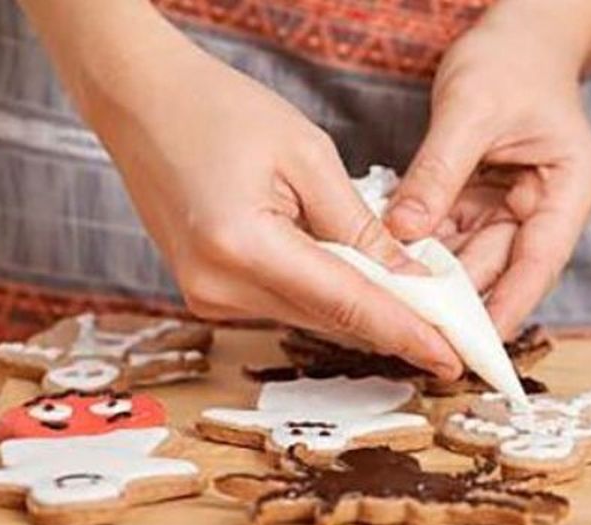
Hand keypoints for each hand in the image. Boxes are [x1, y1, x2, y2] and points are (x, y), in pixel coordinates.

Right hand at [20, 0, 460, 376]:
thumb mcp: (308, 155)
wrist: (139, 100)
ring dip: (362, 314)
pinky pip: (284, 305)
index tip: (451, 358)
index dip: (406, 333)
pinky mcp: (207, 292)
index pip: (346, 303)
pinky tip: (363, 289)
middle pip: (330, 320)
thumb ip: (359, 226)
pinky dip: (327, 299)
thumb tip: (409, 279)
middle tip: (451, 338)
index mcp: (242, 246)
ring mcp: (206, 295)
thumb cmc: (219, 109)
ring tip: (420, 312)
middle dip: (394, 327)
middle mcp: (218, 286)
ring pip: (310, 317)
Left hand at [386, 0, 590, 336]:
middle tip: (412, 323)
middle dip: (459, 294)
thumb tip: (404, 232)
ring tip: (392, 295)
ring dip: (434, 274)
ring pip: (473, 257)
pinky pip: (453, 235)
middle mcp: (548, 207)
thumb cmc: (510, 61)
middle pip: (503, 267)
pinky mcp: (486, 203)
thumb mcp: (471, 109)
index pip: (541, 261)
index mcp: (571, 188)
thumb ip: (439, 172)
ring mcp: (516, 208)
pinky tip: (390, 259)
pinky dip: (424, 246)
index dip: (510, 305)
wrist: (517, 37)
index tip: (476, 343)